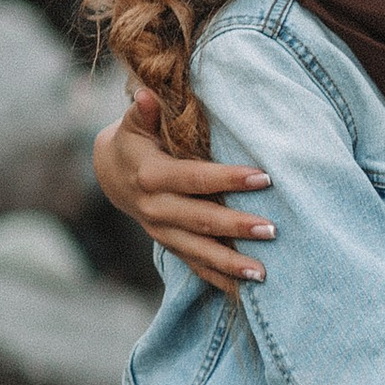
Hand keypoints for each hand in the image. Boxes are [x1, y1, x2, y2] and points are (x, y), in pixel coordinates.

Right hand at [94, 87, 275, 288]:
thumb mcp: (135, 124)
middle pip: (200, 220)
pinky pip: (194, 265)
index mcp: (150, 176)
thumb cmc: (135, 141)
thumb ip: (145, 112)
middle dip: (236, 226)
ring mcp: (161, 231)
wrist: (112, 174)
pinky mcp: (169, 244)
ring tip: (263, 272)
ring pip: (198, 250)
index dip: (227, 179)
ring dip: (230, 263)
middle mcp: (155, 208)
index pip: (194, 179)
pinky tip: (245, 289)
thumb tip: (148, 95)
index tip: (263, 178)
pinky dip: (218, 279)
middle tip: (272, 229)